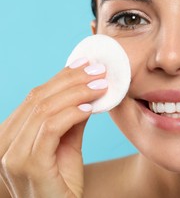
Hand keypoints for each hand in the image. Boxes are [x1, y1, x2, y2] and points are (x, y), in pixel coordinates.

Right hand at [0, 58, 106, 197]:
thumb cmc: (62, 183)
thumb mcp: (67, 145)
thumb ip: (71, 119)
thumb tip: (86, 92)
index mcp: (11, 134)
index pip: (35, 97)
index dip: (61, 77)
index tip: (85, 65)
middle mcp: (5, 143)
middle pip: (38, 98)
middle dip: (72, 80)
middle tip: (99, 71)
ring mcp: (12, 155)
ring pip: (45, 110)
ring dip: (77, 93)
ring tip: (101, 86)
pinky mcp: (28, 165)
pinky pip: (51, 128)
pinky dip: (72, 113)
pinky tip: (91, 107)